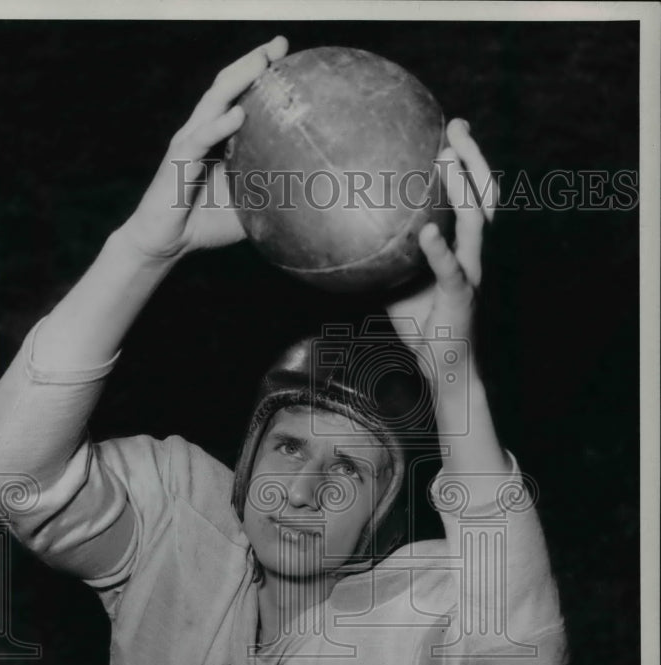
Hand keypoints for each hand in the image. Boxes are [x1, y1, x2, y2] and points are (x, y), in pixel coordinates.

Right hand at [119, 36, 288, 262]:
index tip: (286, 54)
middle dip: (253, 62)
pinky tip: (239, 114)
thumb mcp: (246, 207)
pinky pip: (201, 139)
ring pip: (214, 102)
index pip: (238, 96)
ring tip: (262, 63)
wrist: (165, 243)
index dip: (258, 74)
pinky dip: (220, 125)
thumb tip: (307, 199)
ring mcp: (188, 143)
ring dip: (238, 80)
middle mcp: (201, 132)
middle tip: (280, 44)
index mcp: (215, 138)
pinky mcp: (178, 162)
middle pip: (227, 86)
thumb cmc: (203, 224)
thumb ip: (268, 194)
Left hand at [386, 119, 497, 390]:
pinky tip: (427, 231)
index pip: (473, 195)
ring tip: (447, 162)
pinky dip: (440, 249)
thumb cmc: (424, 326)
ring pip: (478, 222)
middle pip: (486, 195)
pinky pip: (452, 269)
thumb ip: (385, 257)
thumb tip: (346, 236)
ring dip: (463, 189)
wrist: (446, 370)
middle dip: (473, 158)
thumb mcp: (398, 284)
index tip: (451, 128)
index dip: (467, 161)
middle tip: (455, 128)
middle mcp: (474, 254)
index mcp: (464, 247)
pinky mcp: (461, 297)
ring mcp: (471, 273)